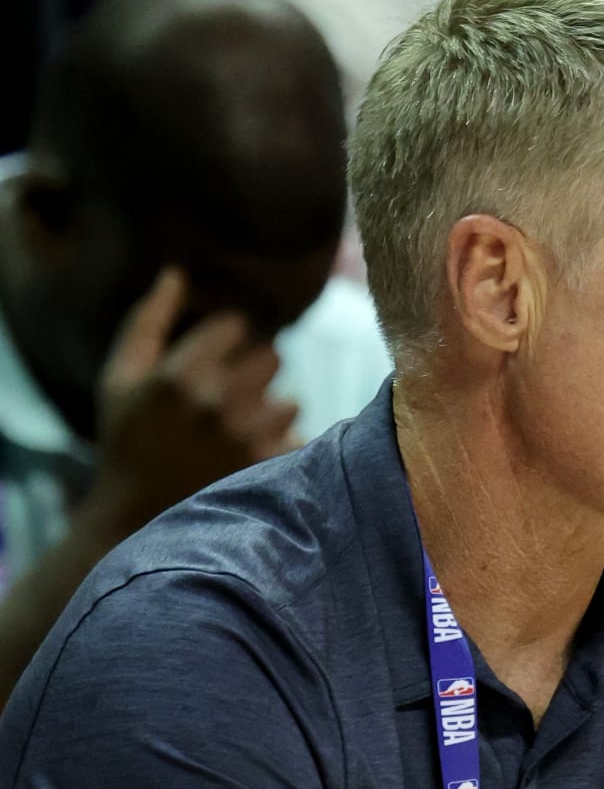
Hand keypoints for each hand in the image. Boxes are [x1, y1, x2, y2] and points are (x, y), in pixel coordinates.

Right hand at [83, 268, 298, 534]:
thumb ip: (147, 321)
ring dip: (273, 410)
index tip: (215, 357)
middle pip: (273, 356)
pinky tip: (253, 453)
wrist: (138, 515)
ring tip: (243, 427)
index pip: (237, 326)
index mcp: (177, 376)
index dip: (229, 339)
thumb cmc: (126, 439)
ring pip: (292, 399)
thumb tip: (176, 273)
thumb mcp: (120, 378)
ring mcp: (247, 439)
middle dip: (256, 370)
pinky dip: (282, 444)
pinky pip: (298, 438)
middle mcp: (215, 404)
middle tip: (234, 391)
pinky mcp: (267, 469)